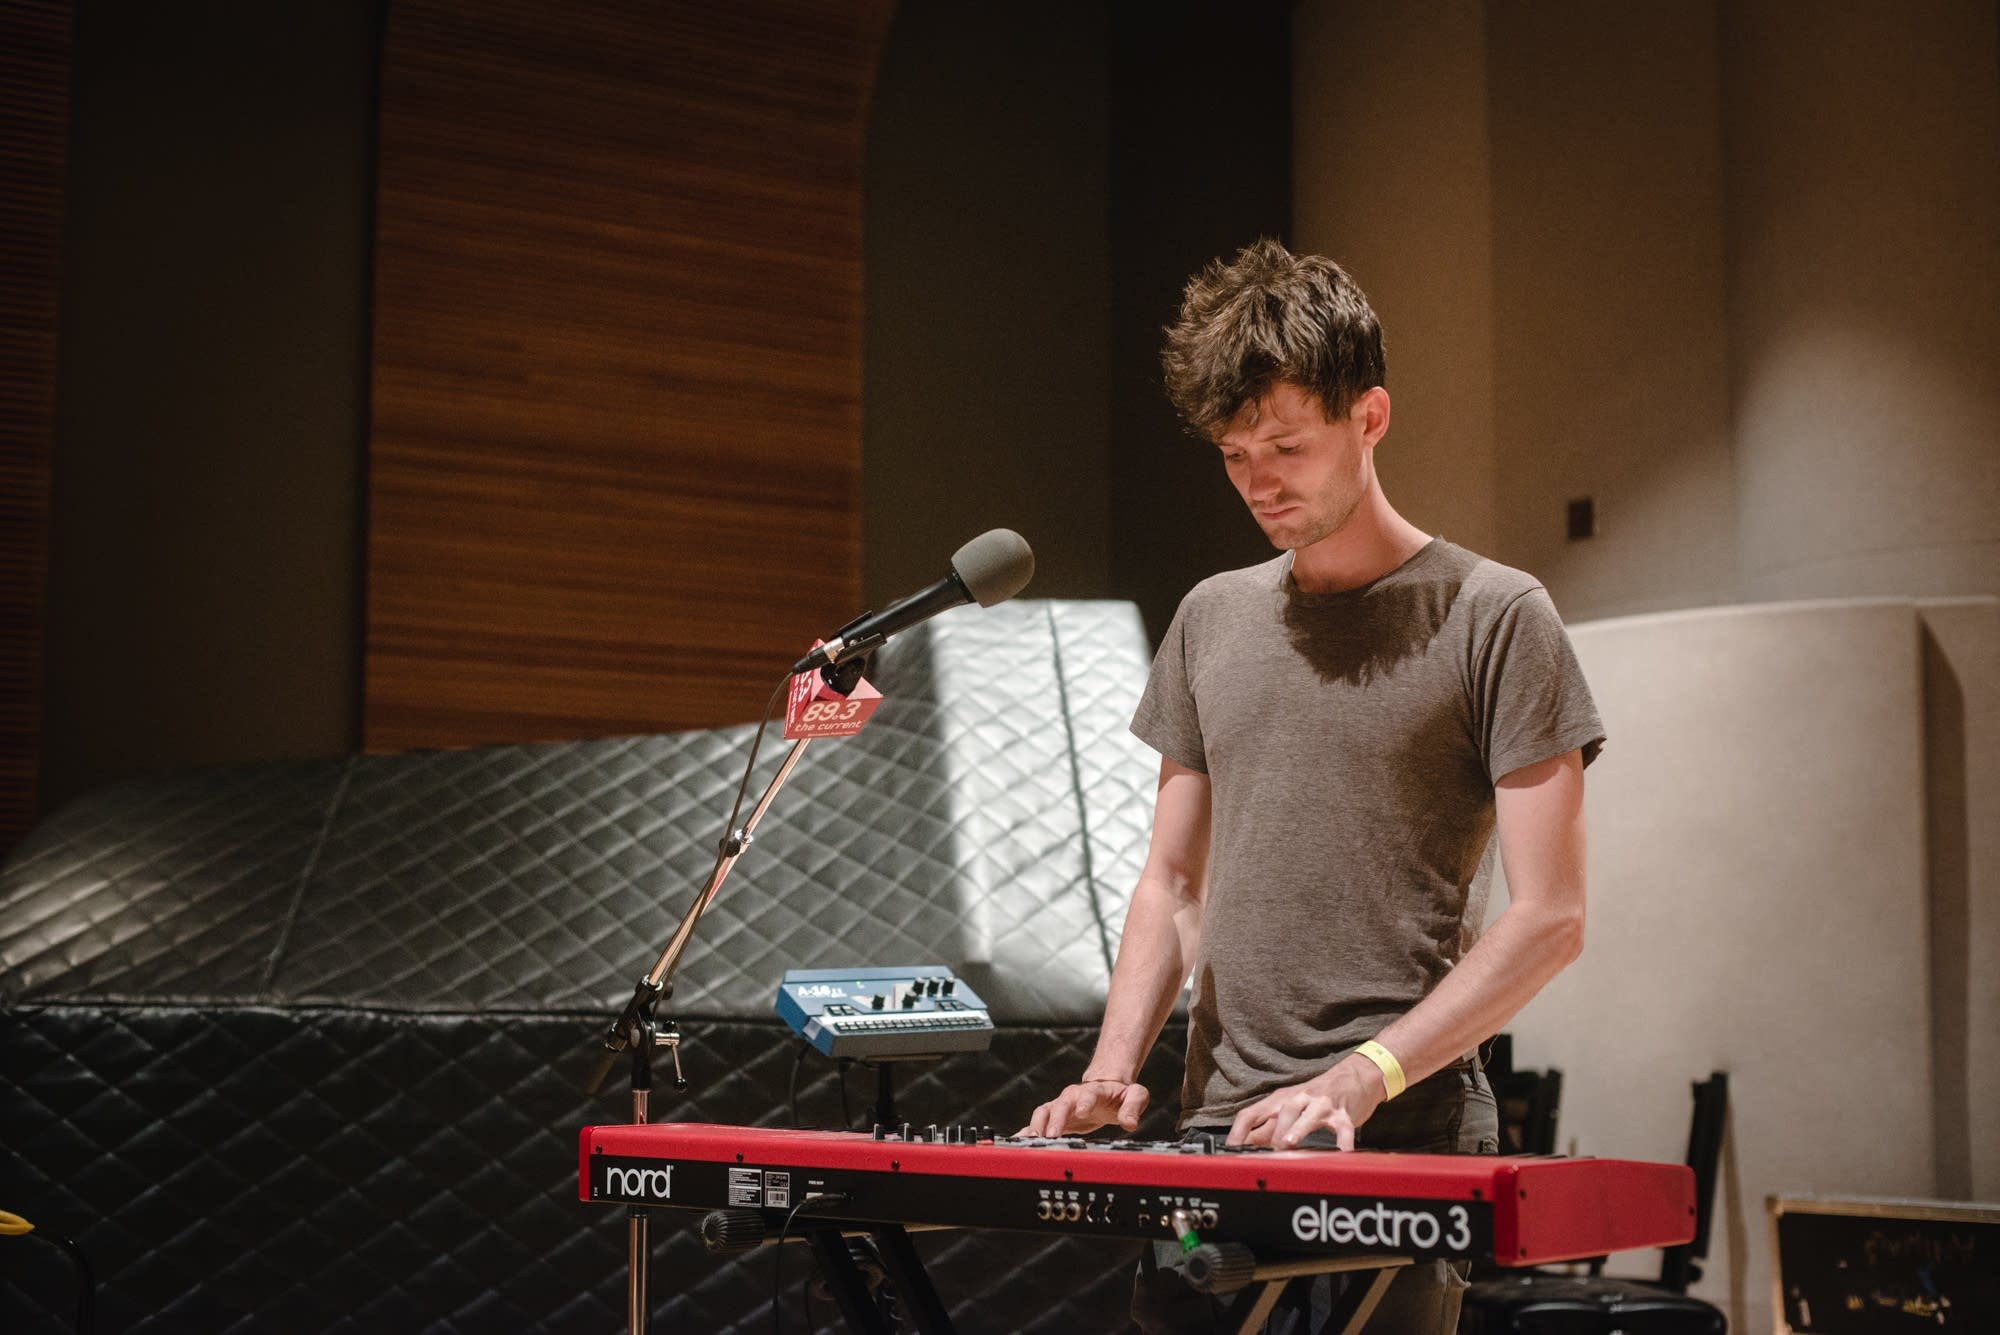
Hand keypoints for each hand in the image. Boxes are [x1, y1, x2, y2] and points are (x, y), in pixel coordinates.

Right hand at [1019, 1079, 1149, 1136]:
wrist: (1106, 1089)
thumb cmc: (1121, 1094)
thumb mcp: (1136, 1095)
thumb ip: (1134, 1106)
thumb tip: (1130, 1123)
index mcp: (1093, 1091)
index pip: (1088, 1094)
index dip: (1084, 1102)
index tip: (1082, 1112)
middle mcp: (1072, 1097)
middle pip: (1058, 1105)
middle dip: (1053, 1120)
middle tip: (1049, 1137)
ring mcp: (1061, 1107)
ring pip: (1043, 1114)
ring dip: (1035, 1127)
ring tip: (1030, 1143)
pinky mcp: (1054, 1118)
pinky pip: (1037, 1124)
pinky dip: (1026, 1133)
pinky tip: (1017, 1142)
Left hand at [1226, 1056, 1385, 1149]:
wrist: (1356, 1075)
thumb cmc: (1318, 1095)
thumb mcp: (1290, 1106)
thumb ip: (1268, 1127)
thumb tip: (1245, 1146)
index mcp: (1281, 1100)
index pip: (1252, 1114)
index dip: (1238, 1132)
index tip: (1232, 1151)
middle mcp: (1299, 1098)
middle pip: (1281, 1112)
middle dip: (1272, 1134)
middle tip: (1266, 1156)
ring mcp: (1322, 1104)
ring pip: (1308, 1114)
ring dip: (1297, 1129)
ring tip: (1289, 1143)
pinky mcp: (1344, 1113)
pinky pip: (1343, 1128)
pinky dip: (1342, 1140)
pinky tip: (1341, 1152)